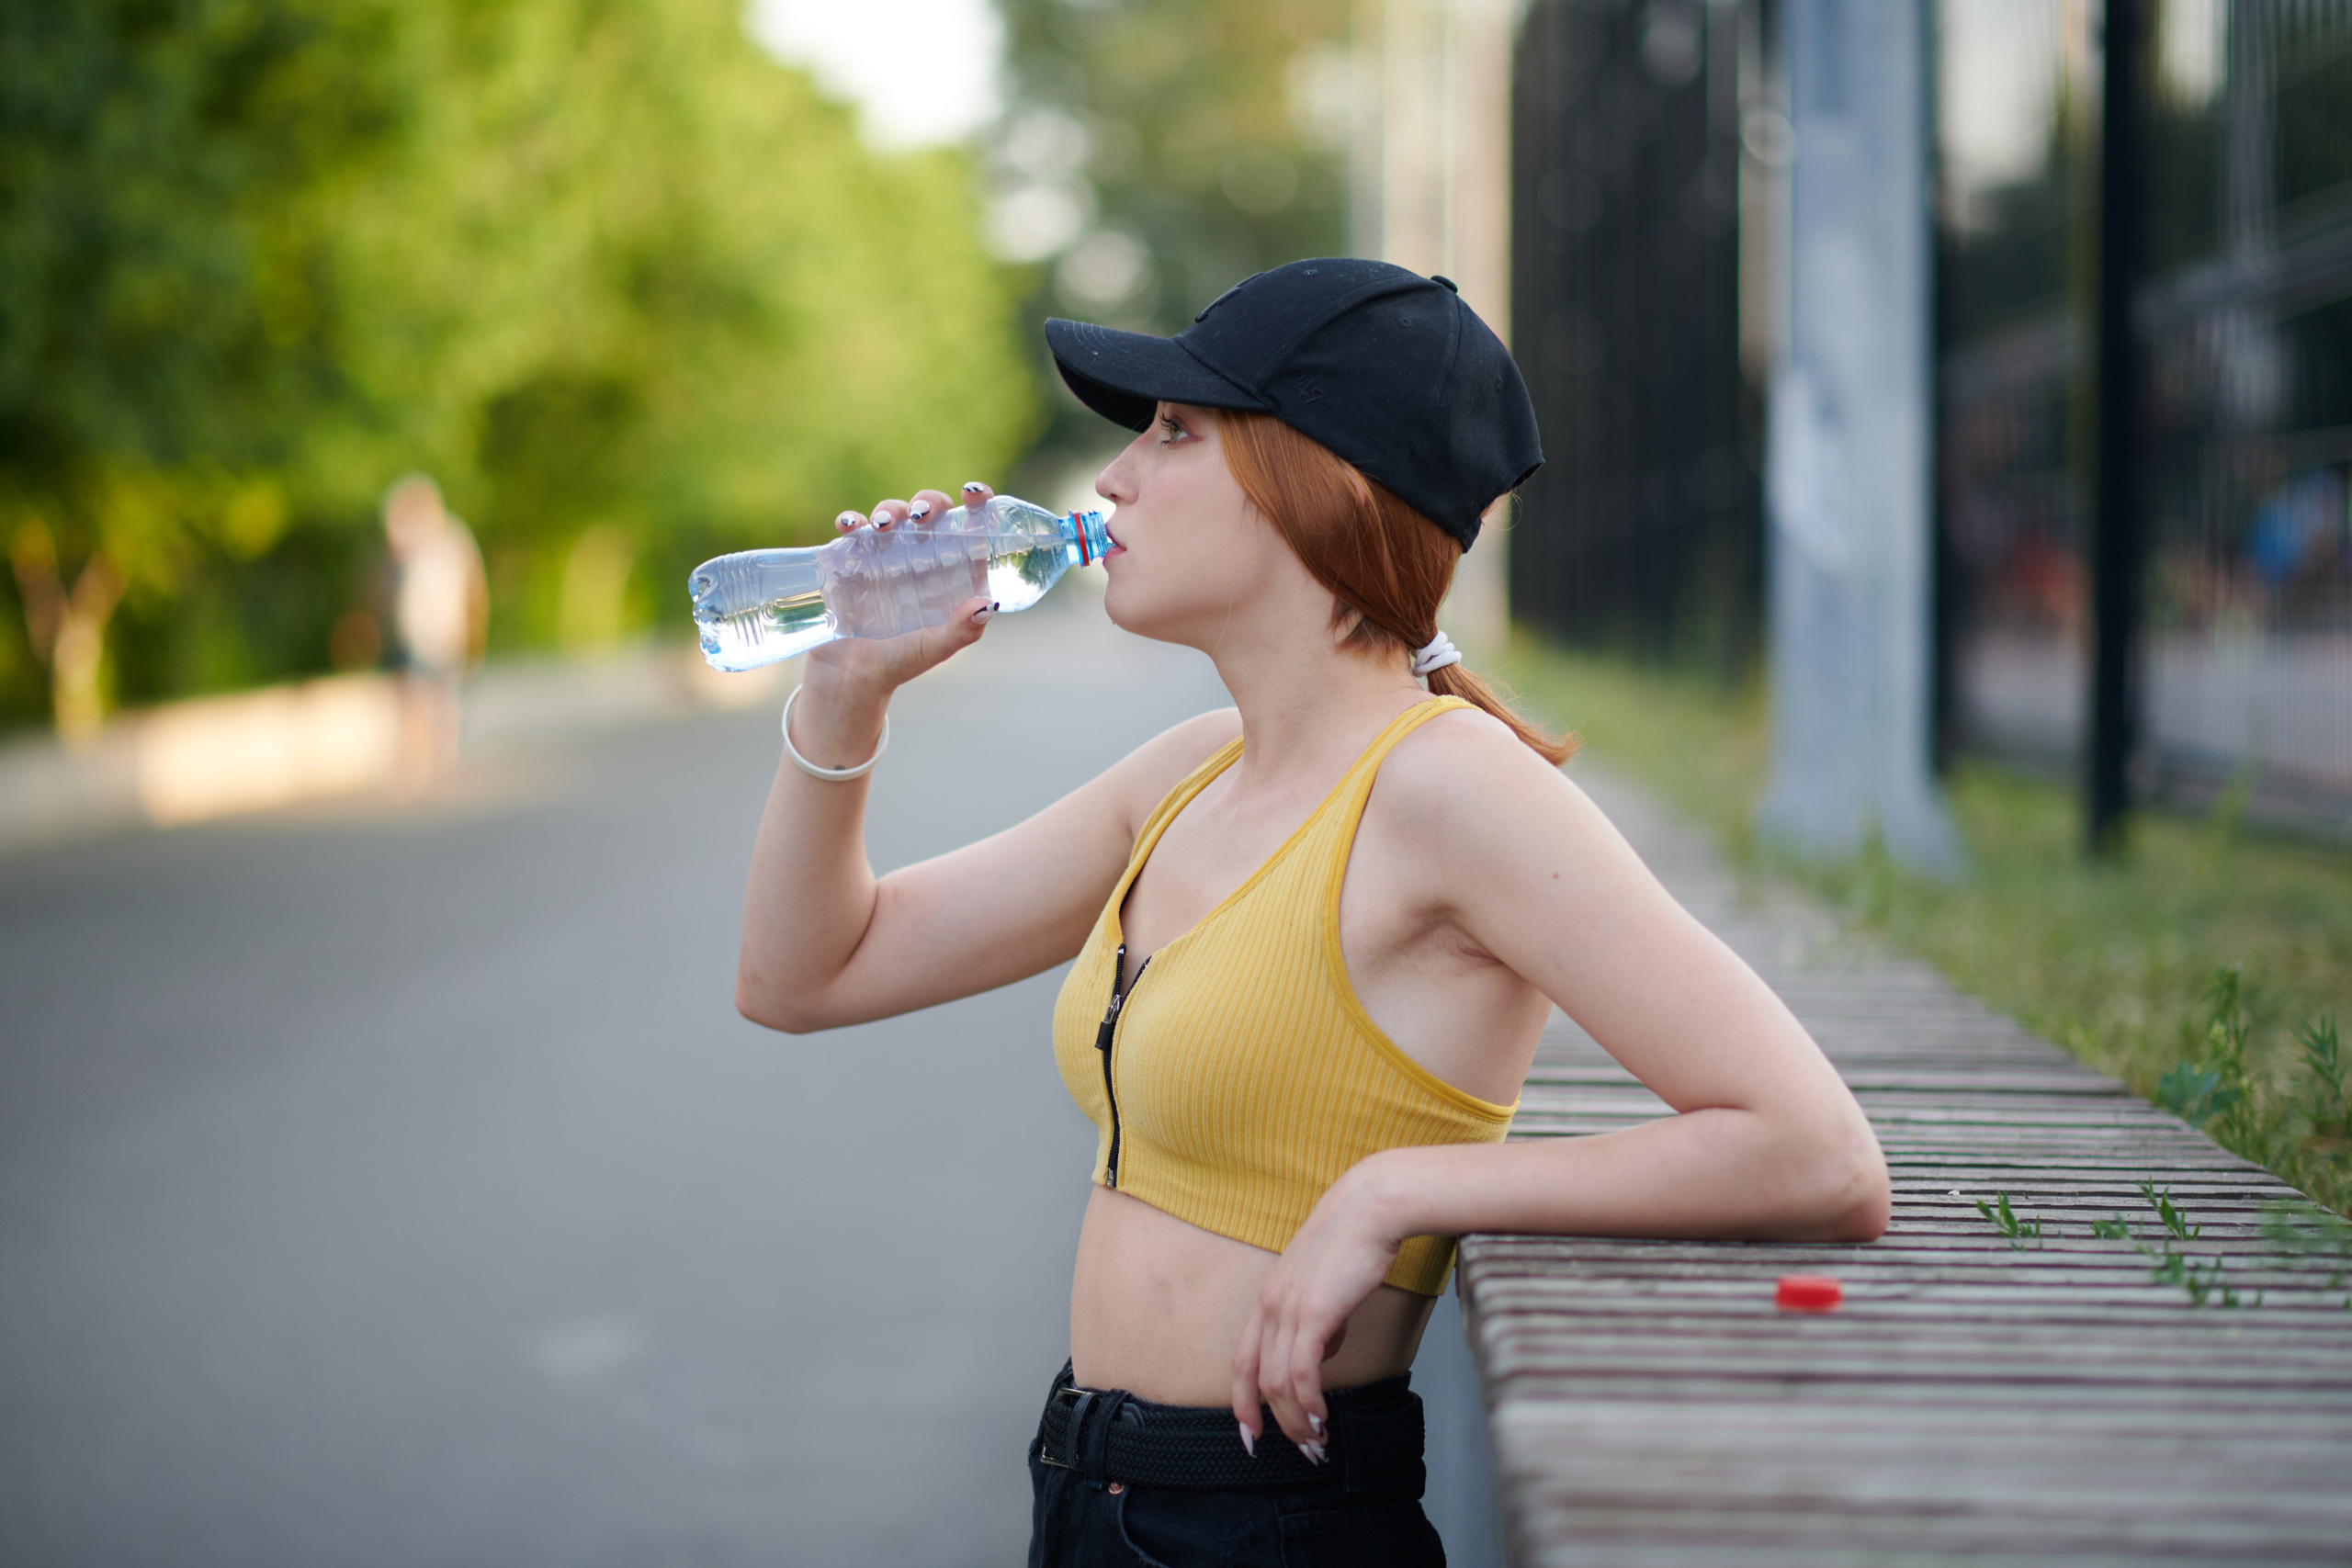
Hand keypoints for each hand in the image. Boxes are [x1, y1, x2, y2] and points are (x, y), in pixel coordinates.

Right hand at [792, 482, 998, 741]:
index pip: (967, 529)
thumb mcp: (933, 649)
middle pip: (929, 512)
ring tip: (883, 526)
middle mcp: (919, 558)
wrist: (848, 678)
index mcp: (948, 573)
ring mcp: (884, 555)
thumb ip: (961, 631)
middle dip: (928, 502)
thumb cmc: (898, 664)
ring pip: (891, 514)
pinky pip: (852, 530)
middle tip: (921, 515)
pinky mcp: (850, 559)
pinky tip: (848, 526)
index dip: (976, 505)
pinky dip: (851, 521)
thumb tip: (985, 604)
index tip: (972, 493)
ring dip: (889, 509)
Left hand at [1230, 1161, 1406, 1458]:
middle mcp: (1270, 1305)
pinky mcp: (1314, 1311)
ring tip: (1317, 1442)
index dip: (1242, 1400)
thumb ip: (1318, 1318)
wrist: (1372, 1205)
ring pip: (1277, 1382)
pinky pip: (1302, 1371)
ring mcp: (1288, 1308)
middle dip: (1272, 1423)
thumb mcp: (1325, 1285)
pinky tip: (1324, 1417)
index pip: (1242, 1359)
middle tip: (1298, 1450)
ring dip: (1297, 1420)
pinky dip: (1309, 1401)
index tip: (1252, 1433)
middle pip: (1255, 1378)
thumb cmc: (1355, 1240)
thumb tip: (1323, 1350)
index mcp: (1269, 1298)